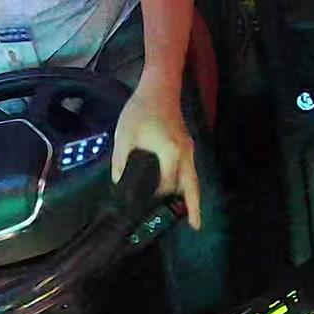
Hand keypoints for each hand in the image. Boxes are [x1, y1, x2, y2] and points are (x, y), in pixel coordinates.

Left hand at [110, 85, 200, 228]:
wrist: (159, 86)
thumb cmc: (141, 109)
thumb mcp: (124, 136)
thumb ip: (121, 161)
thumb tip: (117, 182)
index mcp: (170, 153)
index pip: (167, 184)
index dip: (157, 198)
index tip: (145, 209)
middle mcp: (185, 153)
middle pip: (192, 186)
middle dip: (193, 206)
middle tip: (195, 227)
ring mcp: (189, 148)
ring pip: (194, 178)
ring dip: (193, 196)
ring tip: (192, 216)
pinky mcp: (187, 144)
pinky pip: (191, 169)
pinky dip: (189, 183)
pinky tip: (183, 192)